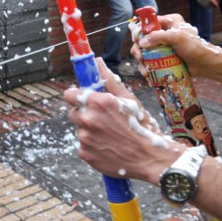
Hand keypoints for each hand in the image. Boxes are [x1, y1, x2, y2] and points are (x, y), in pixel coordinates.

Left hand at [64, 58, 180, 183]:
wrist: (152, 158)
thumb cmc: (142, 126)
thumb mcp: (129, 100)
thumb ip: (109, 80)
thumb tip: (97, 61)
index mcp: (98, 102)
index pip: (70, 94)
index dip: (76, 97)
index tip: (84, 101)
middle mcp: (88, 118)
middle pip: (73, 113)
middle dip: (85, 115)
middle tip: (104, 121)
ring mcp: (85, 137)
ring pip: (80, 130)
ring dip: (90, 132)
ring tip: (110, 136)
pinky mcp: (85, 153)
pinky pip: (83, 146)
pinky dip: (92, 147)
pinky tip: (108, 148)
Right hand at [134, 13, 221, 81]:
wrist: (205, 64)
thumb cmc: (194, 48)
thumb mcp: (177, 37)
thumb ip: (158, 37)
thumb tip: (141, 43)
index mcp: (169, 23)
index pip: (148, 23)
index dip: (139, 30)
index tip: (136, 39)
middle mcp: (163, 32)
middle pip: (142, 38)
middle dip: (138, 49)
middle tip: (139, 57)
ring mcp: (162, 45)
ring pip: (144, 51)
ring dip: (141, 61)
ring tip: (145, 71)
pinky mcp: (162, 57)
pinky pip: (149, 60)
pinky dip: (147, 67)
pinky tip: (148, 75)